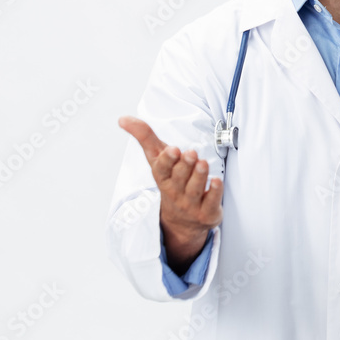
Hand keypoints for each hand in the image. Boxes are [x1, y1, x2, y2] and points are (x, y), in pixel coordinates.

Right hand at [119, 115, 222, 272]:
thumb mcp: (157, 159)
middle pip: (180, 178)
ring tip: (203, 163)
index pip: (162, 169)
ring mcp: (191, 203)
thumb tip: (123, 118)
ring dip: (199, 175)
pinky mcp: (207, 212)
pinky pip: (211, 202)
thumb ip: (145, 137)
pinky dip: (214, 192)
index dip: (168, 160)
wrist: (182, 221)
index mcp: (162, 177)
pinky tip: (216, 181)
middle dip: (185, 165)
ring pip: (195, 189)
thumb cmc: (171, 181)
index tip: (173, 150)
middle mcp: (175, 191)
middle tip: (191, 153)